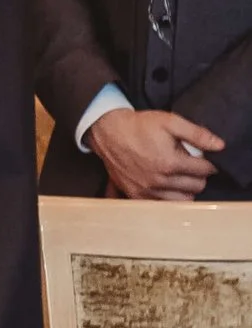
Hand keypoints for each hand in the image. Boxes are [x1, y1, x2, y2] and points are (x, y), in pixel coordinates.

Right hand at [91, 107, 224, 200]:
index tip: (204, 159)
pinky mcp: (136, 195)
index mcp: (170, 163)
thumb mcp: (170, 121)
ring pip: (182, 200)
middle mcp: (159, 181)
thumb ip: (197, 134)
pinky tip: (168, 186)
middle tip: (192, 167)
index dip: (208, 163)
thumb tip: (220, 146)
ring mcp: (147, 191)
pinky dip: (170, 198)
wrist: (109, 133)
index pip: (204, 170)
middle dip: (199, 176)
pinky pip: (163, 205)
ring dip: (187, 190)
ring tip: (182, 177)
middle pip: (196, 187)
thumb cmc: (140, 126)